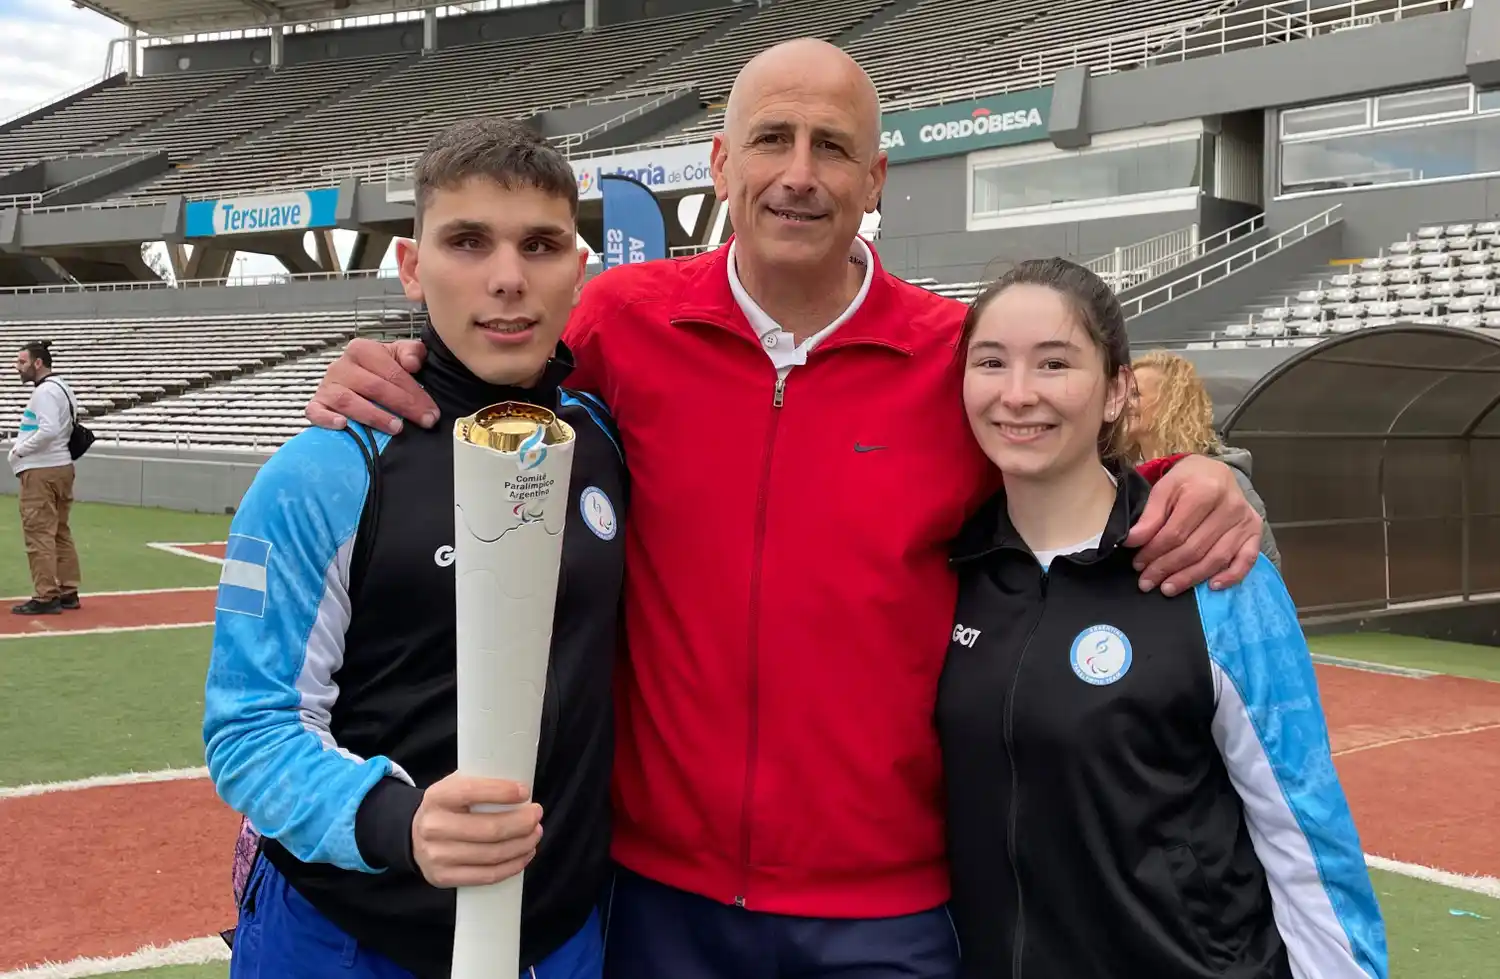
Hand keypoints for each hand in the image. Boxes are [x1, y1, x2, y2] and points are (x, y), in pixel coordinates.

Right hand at [305, 337, 435, 434]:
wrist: (353, 380)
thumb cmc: (380, 370)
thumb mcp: (398, 355)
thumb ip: (411, 352)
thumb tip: (413, 363)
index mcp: (362, 350)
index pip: (391, 372)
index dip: (414, 393)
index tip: (432, 413)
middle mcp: (341, 366)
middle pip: (374, 386)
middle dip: (403, 406)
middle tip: (424, 422)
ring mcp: (327, 385)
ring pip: (348, 400)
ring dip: (373, 416)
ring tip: (396, 428)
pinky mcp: (316, 403)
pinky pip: (316, 411)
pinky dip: (327, 418)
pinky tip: (343, 425)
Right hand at [411, 774, 542, 887]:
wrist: (414, 836)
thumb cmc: (448, 807)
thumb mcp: (455, 786)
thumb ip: (482, 782)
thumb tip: (521, 788)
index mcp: (438, 797)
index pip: (472, 792)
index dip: (502, 792)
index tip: (525, 792)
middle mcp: (434, 827)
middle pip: (490, 829)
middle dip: (522, 823)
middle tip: (536, 815)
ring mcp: (437, 855)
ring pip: (493, 854)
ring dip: (523, 844)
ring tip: (535, 834)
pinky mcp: (444, 877)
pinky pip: (487, 875)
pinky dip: (512, 866)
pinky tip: (524, 854)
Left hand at [1124, 454, 1260, 596]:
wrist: (1216, 471)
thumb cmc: (1187, 480)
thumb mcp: (1164, 488)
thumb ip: (1150, 516)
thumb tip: (1131, 541)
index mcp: (1205, 491)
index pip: (1176, 532)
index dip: (1154, 552)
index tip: (1138, 565)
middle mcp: (1230, 507)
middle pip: (1194, 548)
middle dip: (1167, 568)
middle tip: (1147, 581)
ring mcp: (1245, 520)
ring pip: (1216, 558)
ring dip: (1190, 578)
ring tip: (1168, 588)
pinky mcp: (1255, 531)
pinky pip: (1247, 560)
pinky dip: (1231, 576)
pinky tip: (1212, 587)